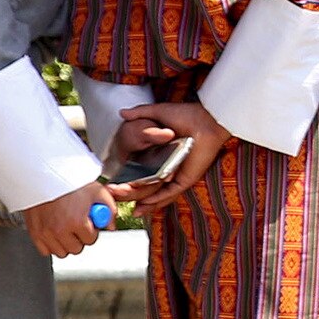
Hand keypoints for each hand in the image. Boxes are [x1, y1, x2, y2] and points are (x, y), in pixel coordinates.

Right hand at [21, 182, 111, 258]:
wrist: (44, 173)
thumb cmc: (68, 180)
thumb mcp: (97, 191)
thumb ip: (109, 209)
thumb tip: (111, 225)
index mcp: (77, 221)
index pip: (91, 240)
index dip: (92, 230)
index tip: (89, 222)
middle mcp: (59, 230)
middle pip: (76, 249)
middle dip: (79, 238)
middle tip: (77, 225)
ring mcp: (45, 233)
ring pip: (61, 252)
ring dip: (66, 243)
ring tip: (66, 227)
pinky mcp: (34, 233)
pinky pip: (45, 250)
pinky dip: (51, 244)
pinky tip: (55, 231)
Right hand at [112, 100, 229, 207]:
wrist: (206, 120)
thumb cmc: (188, 115)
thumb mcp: (160, 113)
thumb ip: (141, 113)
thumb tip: (123, 113)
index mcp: (159, 153)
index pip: (139, 171)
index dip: (126, 179)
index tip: (111, 184)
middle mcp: (166, 166)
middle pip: (144, 185)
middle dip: (128, 193)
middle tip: (113, 194)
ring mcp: (175, 174)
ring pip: (155, 193)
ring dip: (140, 200)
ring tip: (125, 205)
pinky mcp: (185, 179)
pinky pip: (169, 194)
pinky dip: (156, 200)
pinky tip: (143, 205)